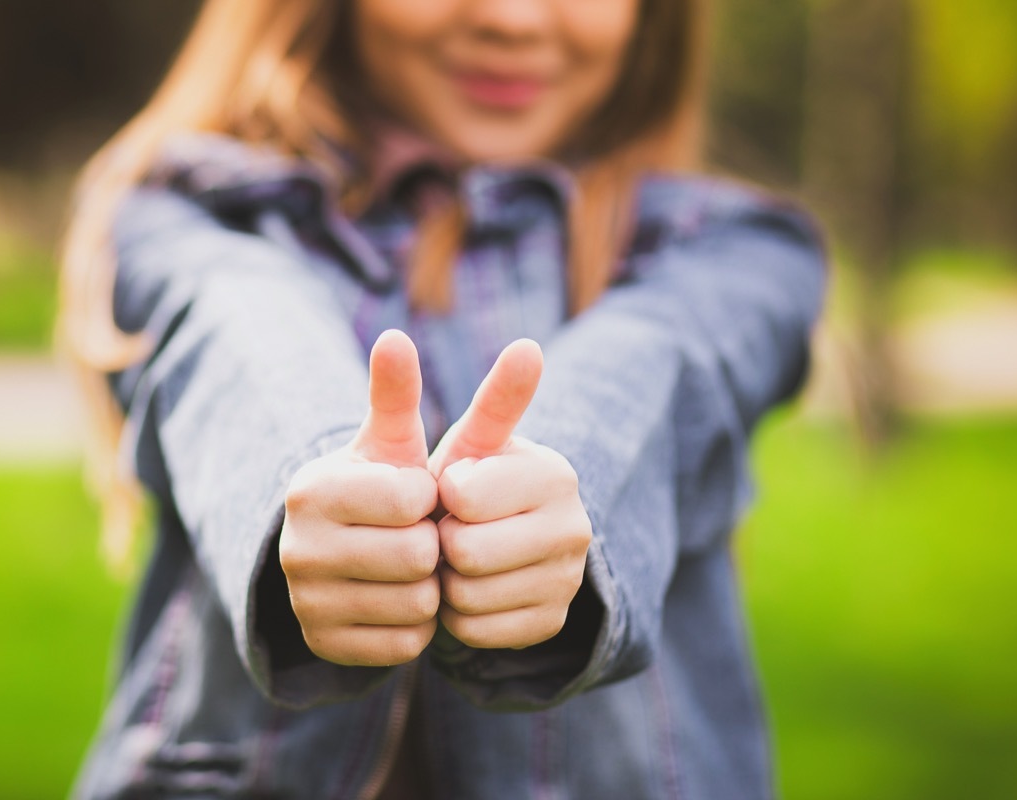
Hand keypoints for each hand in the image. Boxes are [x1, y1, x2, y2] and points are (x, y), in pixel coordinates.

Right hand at [279, 330, 439, 666]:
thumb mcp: (391, 440)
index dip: (431, 498)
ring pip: (415, 605)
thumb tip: (395, 336)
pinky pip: (405, 644)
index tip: (416, 494)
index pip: (415, 500)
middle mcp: (297, 548)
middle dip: (433, 545)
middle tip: (418, 534)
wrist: (340, 550)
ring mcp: (305, 603)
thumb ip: (396, 391)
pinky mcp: (324, 645)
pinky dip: (416, 625)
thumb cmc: (380, 484)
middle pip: (417, 558)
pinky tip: (400, 598)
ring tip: (411, 565)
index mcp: (313, 490)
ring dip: (429, 587)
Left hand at [429, 339, 592, 649]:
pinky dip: (459, 616)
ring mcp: (568, 581)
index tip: (454, 487)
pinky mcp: (552, 624)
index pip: (461, 495)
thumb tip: (530, 346)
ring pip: (468, 597)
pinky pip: (477, 632)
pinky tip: (469, 589)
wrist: (496, 539)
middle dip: (440, 541)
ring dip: (446, 581)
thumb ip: (493, 396)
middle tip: (451, 528)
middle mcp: (575, 527)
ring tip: (458, 557)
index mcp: (554, 473)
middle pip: (464, 551)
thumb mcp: (474, 438)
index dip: (442, 494)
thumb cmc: (474, 479)